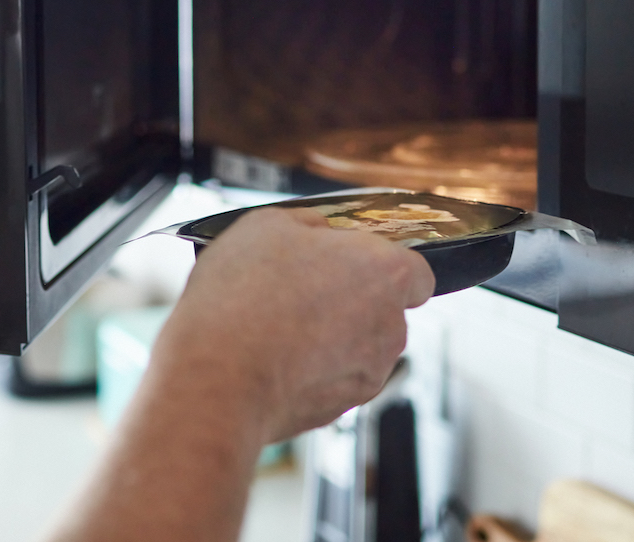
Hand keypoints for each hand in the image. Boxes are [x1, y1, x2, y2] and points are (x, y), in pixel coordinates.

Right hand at [151, 206, 435, 443]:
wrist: (217, 376)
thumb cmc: (245, 294)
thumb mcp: (270, 224)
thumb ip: (311, 225)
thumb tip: (320, 234)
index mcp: (386, 273)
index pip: (417, 272)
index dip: (381, 263)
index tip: (346, 260)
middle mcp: (391, 327)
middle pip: (384, 308)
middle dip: (350, 298)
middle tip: (300, 287)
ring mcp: (368, 374)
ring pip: (358, 346)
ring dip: (330, 335)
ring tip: (276, 324)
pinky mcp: (339, 409)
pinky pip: (332, 378)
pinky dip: (311, 368)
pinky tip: (270, 355)